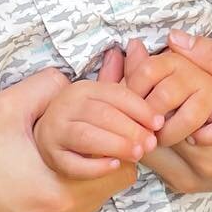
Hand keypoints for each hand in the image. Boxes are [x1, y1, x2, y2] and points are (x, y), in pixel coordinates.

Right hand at [0, 61, 139, 211]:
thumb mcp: (6, 106)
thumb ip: (52, 87)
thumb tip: (84, 81)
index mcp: (58, 193)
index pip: (123, 170)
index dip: (118, 145)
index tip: (104, 132)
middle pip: (106, 192)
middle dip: (100, 164)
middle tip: (76, 146)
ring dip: (76, 187)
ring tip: (46, 166)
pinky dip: (51, 210)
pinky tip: (26, 193)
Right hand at [34, 65, 163, 179]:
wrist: (52, 136)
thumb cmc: (88, 116)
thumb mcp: (105, 96)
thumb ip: (124, 75)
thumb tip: (137, 45)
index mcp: (82, 89)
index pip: (114, 94)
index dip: (140, 108)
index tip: (159, 122)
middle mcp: (65, 107)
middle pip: (101, 115)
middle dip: (131, 129)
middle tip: (151, 143)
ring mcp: (55, 132)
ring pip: (86, 137)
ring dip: (115, 145)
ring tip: (137, 154)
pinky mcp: (53, 157)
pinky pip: (73, 163)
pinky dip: (95, 166)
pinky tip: (114, 165)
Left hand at [137, 31, 211, 196]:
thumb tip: (174, 38)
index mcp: (209, 149)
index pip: (151, 114)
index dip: (136, 82)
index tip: (136, 57)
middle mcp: (192, 173)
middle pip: (140, 133)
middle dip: (131, 100)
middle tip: (126, 69)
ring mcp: (186, 183)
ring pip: (142, 148)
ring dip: (137, 118)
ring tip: (139, 88)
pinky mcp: (185, 185)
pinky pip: (153, 158)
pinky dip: (147, 132)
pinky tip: (153, 109)